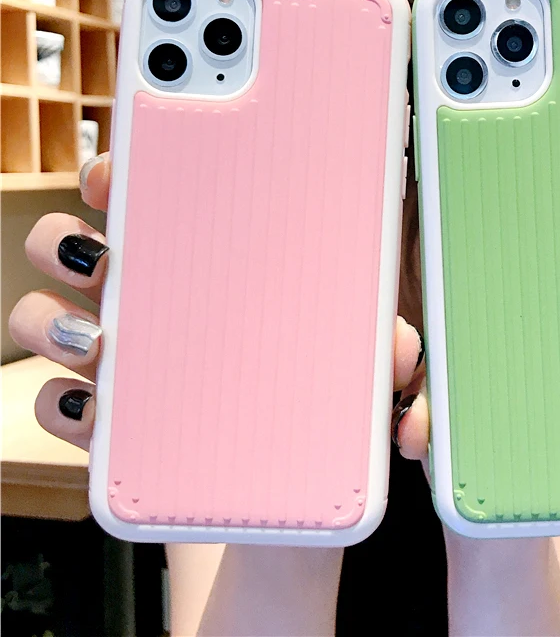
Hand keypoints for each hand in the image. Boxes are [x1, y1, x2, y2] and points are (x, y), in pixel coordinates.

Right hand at [8, 153, 424, 635]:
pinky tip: (92, 411)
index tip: (116, 171)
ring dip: (53, 320)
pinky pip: (58, 408)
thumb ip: (379, 346)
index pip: (152, 204)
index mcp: (209, 272)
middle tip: (99, 250)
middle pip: (79, 249)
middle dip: (70, 238)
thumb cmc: (319, 405)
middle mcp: (154, 309)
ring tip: (98, 340)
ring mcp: (124, 367)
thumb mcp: (358, 365)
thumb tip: (400, 346)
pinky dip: (61, 406)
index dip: (123, 177)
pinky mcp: (109, 432)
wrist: (284, 495)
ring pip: (51, 320)